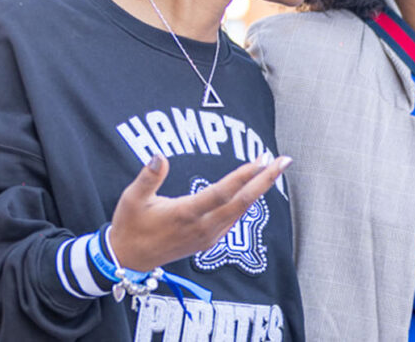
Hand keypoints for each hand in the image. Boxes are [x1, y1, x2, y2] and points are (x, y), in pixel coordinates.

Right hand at [106, 154, 290, 271]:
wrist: (130, 259)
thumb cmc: (130, 226)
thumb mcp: (131, 199)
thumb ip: (148, 177)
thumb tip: (159, 155)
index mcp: (185, 214)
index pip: (221, 192)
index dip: (243, 176)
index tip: (261, 159)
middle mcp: (202, 227)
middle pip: (242, 202)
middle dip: (266, 180)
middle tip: (284, 160)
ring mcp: (208, 236)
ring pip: (241, 211)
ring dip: (260, 189)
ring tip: (274, 168)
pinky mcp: (209, 240)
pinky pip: (234, 218)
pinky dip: (248, 201)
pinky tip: (256, 188)